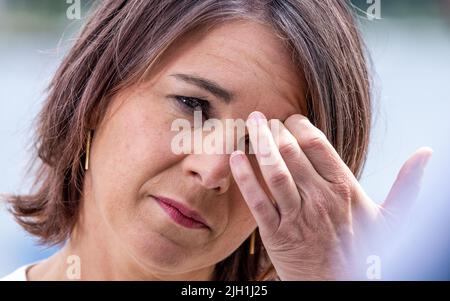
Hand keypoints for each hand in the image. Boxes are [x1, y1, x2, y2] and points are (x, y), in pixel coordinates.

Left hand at [229, 111, 431, 279]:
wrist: (338, 285)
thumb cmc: (363, 249)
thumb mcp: (392, 218)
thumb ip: (407, 184)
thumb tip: (427, 152)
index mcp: (344, 188)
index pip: (317, 144)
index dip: (299, 125)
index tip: (290, 119)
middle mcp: (319, 198)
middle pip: (291, 152)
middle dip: (274, 130)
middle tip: (262, 118)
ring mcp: (297, 216)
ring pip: (274, 172)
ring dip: (260, 144)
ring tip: (249, 124)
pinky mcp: (276, 233)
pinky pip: (257, 200)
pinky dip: (245, 177)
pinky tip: (236, 157)